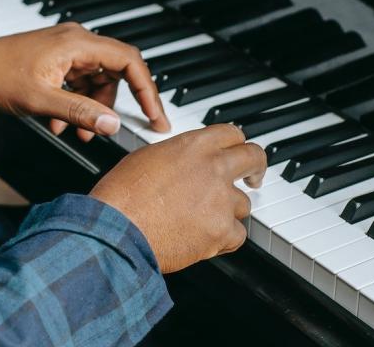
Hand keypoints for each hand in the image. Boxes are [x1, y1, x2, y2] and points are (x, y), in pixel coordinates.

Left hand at [0, 23, 169, 141]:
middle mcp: (76, 41)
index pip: (130, 62)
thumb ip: (79, 113)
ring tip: (77, 133)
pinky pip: (79, 84)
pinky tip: (58, 124)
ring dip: (91, 110)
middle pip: (116, 74)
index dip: (148, 92)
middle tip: (116, 132)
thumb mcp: (40, 102)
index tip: (155, 118)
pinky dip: (75, 105)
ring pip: (97, 82)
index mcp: (77, 43)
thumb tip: (113, 125)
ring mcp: (67, 50)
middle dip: (113, 107)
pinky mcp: (57, 61)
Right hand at [90, 124, 266, 272]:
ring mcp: (221, 200)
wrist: (117, 230)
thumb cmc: (121, 197)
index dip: (236, 144)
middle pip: (253, 158)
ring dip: (228, 212)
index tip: (237, 152)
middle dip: (255, 168)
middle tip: (253, 177)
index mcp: (193, 146)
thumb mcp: (146, 158)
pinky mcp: (222, 230)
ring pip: (243, 204)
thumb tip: (184, 163)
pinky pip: (238, 235)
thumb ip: (176, 156)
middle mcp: (213, 168)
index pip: (232, 134)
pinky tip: (205, 240)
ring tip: (202, 221)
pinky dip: (225, 240)